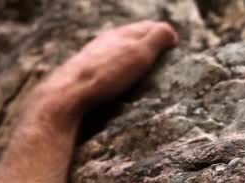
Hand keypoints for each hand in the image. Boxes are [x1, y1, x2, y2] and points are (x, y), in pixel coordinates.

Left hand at [38, 21, 178, 114]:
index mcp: (122, 34)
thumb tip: (171, 32)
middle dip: (148, 42)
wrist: (69, 93)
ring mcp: (94, 56)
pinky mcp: (85, 72)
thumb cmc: (107, 74)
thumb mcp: (139, 53)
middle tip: (162, 52)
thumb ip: (156, 39)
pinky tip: (118, 78)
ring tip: (142, 65)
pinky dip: (119, 67)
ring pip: (118, 50)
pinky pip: (107, 65)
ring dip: (132, 55)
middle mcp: (106, 41)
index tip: (175, 44)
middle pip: (132, 37)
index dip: (163, 33)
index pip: (148, 27)